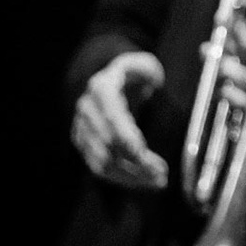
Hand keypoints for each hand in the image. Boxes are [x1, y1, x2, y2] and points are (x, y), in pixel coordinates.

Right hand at [72, 50, 168, 190]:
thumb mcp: (142, 64)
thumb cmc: (131, 74)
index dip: (128, 138)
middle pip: (109, 144)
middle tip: (163, 174)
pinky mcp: (83, 144)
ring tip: (158, 181)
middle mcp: (87, 110)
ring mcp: (82, 129)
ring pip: (103, 162)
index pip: (113, 118)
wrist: (103, 81)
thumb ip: (148, 71)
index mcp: (102, 88)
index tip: (146, 154)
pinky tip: (142, 181)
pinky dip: (121, 179)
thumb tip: (155, 82)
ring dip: (131, 176)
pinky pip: (99, 168)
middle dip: (137, 163)